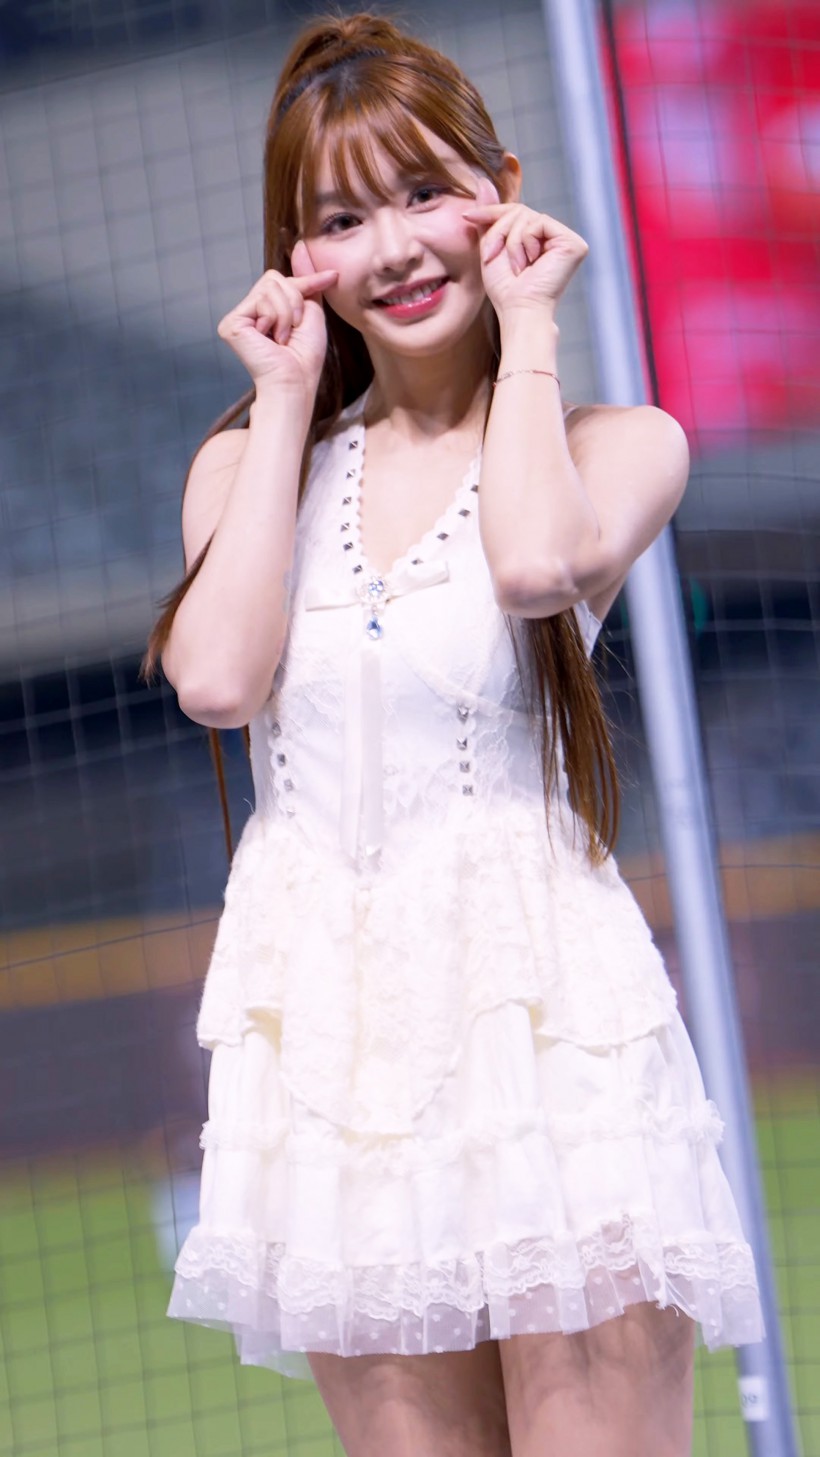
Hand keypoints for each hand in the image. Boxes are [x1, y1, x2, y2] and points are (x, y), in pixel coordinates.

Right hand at [216, 241, 337, 394]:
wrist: (296, 381)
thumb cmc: (305, 356)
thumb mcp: (311, 311)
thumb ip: (304, 280)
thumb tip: (299, 245)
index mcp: (266, 310)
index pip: (284, 280)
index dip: (308, 282)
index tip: (332, 278)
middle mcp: (249, 311)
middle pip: (276, 279)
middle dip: (294, 302)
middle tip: (293, 330)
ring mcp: (239, 317)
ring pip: (271, 287)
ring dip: (287, 313)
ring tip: (282, 338)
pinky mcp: (231, 323)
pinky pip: (262, 298)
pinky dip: (276, 318)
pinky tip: (271, 339)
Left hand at [462, 178, 587, 318]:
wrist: (518, 310)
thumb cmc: (504, 289)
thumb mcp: (490, 248)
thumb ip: (489, 217)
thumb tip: (482, 179)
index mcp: (538, 239)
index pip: (515, 211)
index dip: (492, 212)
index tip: (467, 217)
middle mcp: (555, 237)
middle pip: (519, 210)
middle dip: (499, 231)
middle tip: (493, 257)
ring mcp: (566, 239)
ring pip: (527, 215)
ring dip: (511, 240)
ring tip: (516, 266)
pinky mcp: (574, 243)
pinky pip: (539, 222)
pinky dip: (525, 241)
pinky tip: (529, 262)